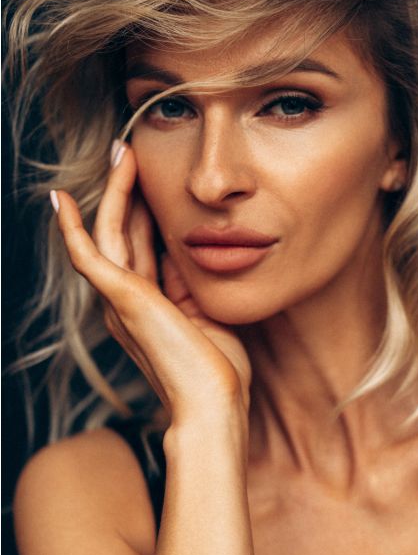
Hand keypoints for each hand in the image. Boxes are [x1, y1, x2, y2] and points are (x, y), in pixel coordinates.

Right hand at [51, 143, 251, 423]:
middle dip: (125, 189)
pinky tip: (63, 201)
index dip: (142, 208)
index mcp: (145, 304)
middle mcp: (124, 300)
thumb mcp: (206, 313)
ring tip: (120, 152)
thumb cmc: (218, 369)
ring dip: (112, 191)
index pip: (139, 244)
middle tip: (129, 149)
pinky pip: (88, 255)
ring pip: (107, 232)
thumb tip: (190, 250)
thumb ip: (191, 282)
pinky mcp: (121, 299)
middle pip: (120, 232)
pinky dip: (72, 228)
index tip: (152, 176)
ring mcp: (118, 300)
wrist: (213, 404)